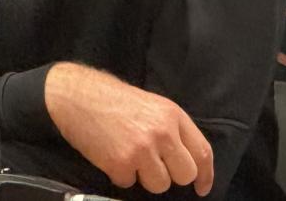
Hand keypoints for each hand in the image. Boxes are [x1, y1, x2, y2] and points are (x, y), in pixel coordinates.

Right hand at [44, 62, 213, 195]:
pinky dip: (121, 176)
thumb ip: (174, 130)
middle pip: (185, 174)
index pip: (202, 151)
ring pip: (160, 185)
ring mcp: (142, 149)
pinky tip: (113, 157)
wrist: (80, 97)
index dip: (205, 175)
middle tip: (156, 168)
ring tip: (131, 158)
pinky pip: (129, 184)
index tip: (202, 188)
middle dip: (173, 176)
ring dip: (146, 178)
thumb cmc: (117, 102)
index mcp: (174, 116)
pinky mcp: (120, 164)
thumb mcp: (155, 107)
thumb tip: (188, 160)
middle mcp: (163, 133)